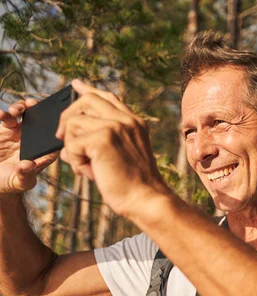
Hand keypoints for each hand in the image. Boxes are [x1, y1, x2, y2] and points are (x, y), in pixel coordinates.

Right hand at [0, 99, 57, 194]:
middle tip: (33, 105)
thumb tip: (29, 164)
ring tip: (17, 110)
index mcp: (44, 153)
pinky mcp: (6, 130)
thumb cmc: (11, 183)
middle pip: (41, 122)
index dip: (57, 129)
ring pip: (25, 115)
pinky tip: (2, 114)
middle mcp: (35, 141)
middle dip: (39, 111)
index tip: (56, 120)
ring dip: (22, 108)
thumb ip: (25, 174)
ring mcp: (20, 133)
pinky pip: (7, 118)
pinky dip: (5, 114)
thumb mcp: (19, 182)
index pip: (55, 141)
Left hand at [56, 79, 170, 216]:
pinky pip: (72, 143)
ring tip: (86, 165)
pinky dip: (75, 160)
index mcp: (134, 123)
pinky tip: (88, 171)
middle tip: (61, 137)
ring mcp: (115, 127)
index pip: (108, 98)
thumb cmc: (132, 185)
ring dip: (72, 146)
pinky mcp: (103, 139)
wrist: (146, 199)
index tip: (75, 85)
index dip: (88, 90)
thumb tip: (65, 147)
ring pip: (73, 122)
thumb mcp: (116, 157)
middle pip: (87, 100)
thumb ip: (95, 145)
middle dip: (67, 116)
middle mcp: (126, 120)